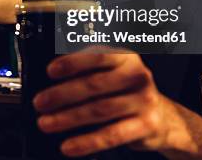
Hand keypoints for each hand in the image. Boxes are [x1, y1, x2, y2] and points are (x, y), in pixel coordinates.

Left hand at [33, 48, 171, 156]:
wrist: (162, 116)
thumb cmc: (125, 91)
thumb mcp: (111, 73)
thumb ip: (86, 72)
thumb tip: (51, 81)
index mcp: (125, 57)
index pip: (97, 56)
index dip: (72, 63)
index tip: (50, 71)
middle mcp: (137, 75)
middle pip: (94, 85)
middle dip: (61, 94)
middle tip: (39, 102)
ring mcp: (144, 100)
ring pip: (99, 110)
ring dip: (68, 118)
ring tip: (46, 123)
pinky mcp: (146, 125)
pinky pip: (111, 134)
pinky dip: (87, 141)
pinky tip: (69, 145)